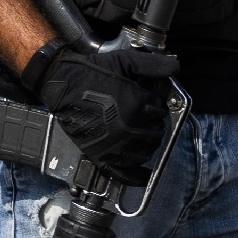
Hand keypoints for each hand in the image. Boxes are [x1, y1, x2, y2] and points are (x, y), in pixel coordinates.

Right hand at [32, 43, 179, 178]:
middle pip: (156, 132)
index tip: (148, 101)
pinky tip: (145, 175)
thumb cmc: (91, 73)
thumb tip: (174, 67)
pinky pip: (125, 174)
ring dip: (148, 144)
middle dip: (153, 124)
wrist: (62, 86)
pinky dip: (137, 177)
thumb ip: (151, 64)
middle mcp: (129, 128)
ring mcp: (115, 145)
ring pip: (146, 151)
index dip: (155, 104)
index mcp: (137, 105)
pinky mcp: (102, 156)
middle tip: (144, 117)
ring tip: (141, 135)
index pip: (160, 110)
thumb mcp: (124, 61)